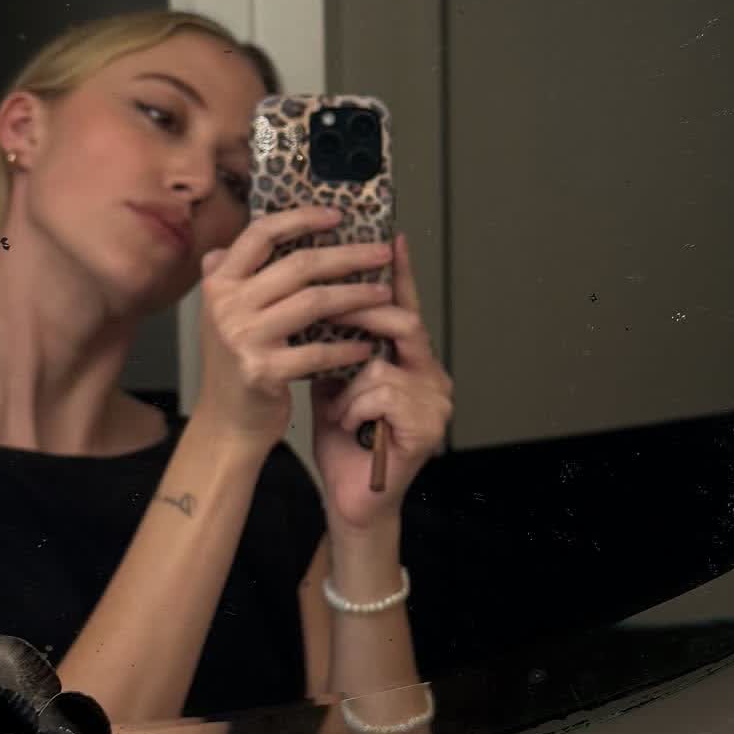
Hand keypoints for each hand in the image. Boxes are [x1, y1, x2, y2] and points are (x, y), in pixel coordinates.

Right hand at [195, 206, 395, 445]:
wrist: (227, 422)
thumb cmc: (237, 365)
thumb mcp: (226, 314)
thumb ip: (236, 277)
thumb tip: (247, 235)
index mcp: (220, 283)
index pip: (260, 234)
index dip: (300, 218)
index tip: (337, 215)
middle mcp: (227, 306)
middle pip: (299, 265)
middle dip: (347, 255)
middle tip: (380, 252)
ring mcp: (243, 338)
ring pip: (314, 302)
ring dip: (356, 295)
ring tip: (383, 294)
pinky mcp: (263, 371)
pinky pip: (318, 350)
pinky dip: (347, 347)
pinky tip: (367, 346)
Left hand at [310, 233, 453, 531]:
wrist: (351, 499)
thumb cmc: (343, 440)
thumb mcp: (331, 379)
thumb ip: (329, 339)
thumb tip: (299, 293)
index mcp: (408, 360)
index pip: (405, 306)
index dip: (399, 272)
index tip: (391, 235)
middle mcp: (430, 375)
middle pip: (404, 322)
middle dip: (362, 316)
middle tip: (328, 313)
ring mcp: (435, 401)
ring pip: (384, 363)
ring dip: (349, 384)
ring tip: (337, 408)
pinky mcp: (428, 427)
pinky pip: (383, 394)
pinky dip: (354, 408)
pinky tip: (348, 426)